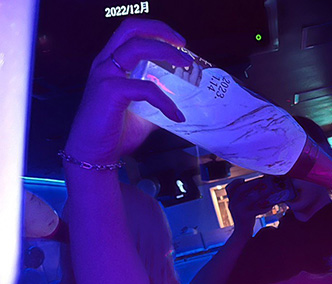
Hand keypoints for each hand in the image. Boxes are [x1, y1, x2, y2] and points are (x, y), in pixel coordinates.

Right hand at [64, 19, 193, 164]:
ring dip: (166, 52)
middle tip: (183, 46)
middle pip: (131, 28)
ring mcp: (105, 75)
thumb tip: (181, 105)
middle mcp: (105, 64)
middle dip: (160, 30)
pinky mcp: (110, 91)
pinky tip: (176, 115)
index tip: (179, 43)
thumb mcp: (142, 114)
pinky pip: (146, 88)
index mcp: (111, 64)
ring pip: (137, 47)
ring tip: (186, 65)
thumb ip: (157, 103)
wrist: (94, 154)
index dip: (156, 31)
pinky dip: (165, 101)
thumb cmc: (114, 132)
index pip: (131, 33)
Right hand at [226, 179, 274, 236]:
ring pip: (250, 197)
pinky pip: (257, 209)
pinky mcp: (246, 216)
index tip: (243, 179)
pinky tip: (271, 206)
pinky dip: (265, 207)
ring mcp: (238, 210)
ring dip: (260, 193)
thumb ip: (244, 199)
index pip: (229, 188)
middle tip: (261, 181)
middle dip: (251, 184)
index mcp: (231, 201)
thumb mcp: (241, 208)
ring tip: (268, 191)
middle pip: (241, 190)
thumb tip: (257, 188)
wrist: (241, 234)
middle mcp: (232, 204)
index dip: (236, 182)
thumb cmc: (244, 219)